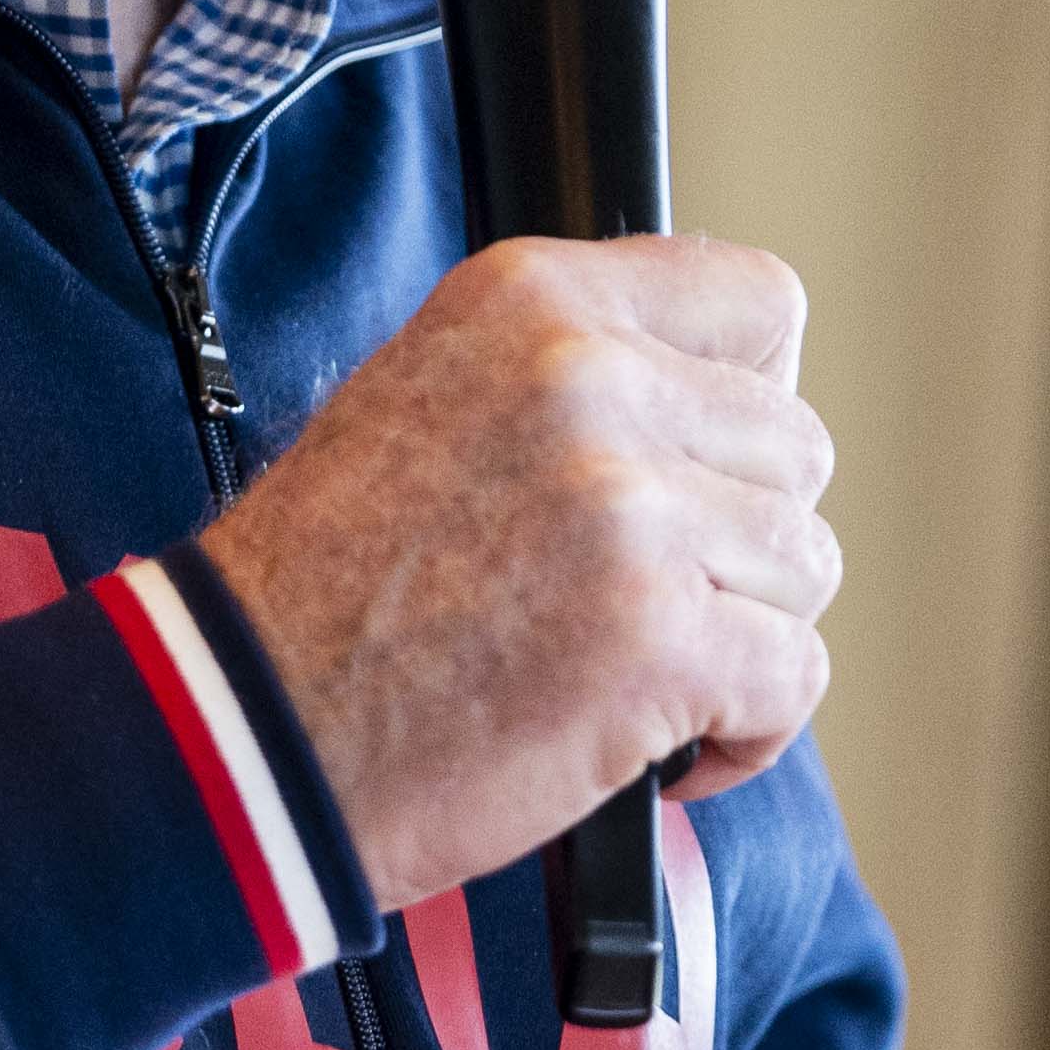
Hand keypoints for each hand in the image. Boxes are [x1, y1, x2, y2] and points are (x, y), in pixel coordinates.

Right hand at [199, 234, 841, 909]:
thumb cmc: (326, 589)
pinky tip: (668, 749)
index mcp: (532, 299)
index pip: (758, 302)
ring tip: (641, 675)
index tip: (711, 467)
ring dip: (742, 635)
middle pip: (794, 448)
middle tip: (646, 599)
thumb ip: (573, 371)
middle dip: (739, 540)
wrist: (246, 724)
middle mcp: (589, 380)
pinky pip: (794, 673)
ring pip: (803, 564)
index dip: (756, 397)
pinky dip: (748, 730)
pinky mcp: (657, 638)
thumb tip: (722, 403)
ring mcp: (628, 509)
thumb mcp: (430, 395)